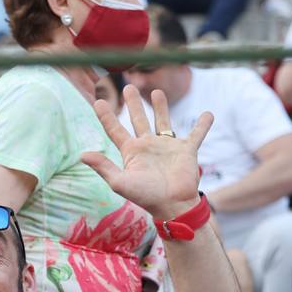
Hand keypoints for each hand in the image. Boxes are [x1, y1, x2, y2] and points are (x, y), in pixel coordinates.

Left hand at [81, 84, 212, 219]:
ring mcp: (167, 146)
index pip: (115, 130)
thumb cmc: (146, 196)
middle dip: (133, 103)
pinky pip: (197, 134)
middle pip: (138, 119)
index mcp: (131, 151)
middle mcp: (148, 146)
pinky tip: (209, 113)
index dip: (106, 116)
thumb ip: (103, 167)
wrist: (173, 205)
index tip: (98, 101)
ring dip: (161, 106)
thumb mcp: (120, 182)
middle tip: (128, 87)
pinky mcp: (186, 150)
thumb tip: (82, 154)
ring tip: (156, 92)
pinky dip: (203, 124)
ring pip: (163, 121)